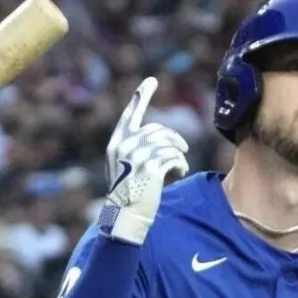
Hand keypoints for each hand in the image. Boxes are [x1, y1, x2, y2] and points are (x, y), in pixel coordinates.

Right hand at [100, 77, 188, 244]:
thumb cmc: (128, 194)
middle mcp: (124, 147)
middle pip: (157, 130)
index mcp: (116, 144)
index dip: (141, 96)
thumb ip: (137, 150)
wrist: (124, 217)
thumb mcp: (126, 168)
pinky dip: (180, 165)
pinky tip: (178, 174)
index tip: (150, 81)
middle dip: (173, 139)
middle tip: (182, 150)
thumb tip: (162, 137)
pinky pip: (174, 157)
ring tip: (178, 167)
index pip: (130, 115)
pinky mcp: (151, 168)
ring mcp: (137, 157)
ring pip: (167, 144)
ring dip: (177, 155)